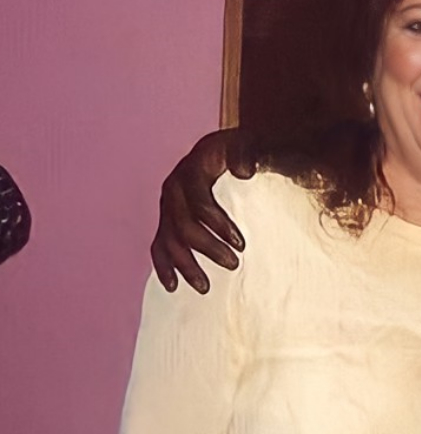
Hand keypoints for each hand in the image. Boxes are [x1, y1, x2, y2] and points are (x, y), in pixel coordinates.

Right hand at [150, 129, 252, 293]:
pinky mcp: (167, 219)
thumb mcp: (246, 145)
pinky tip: (173, 287)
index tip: (242, 244)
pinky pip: (160, 245)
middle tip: (234, 265)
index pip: (200, 203)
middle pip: (182, 225)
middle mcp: (174, 188)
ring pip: (169, 240)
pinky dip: (164, 266)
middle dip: (207, 248)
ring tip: (205, 287)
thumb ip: (246, 155)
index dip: (218, 224)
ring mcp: (168, 205)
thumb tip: (245, 172)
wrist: (222, 149)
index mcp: (191, 171)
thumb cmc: (240, 151)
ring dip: (185, 265)